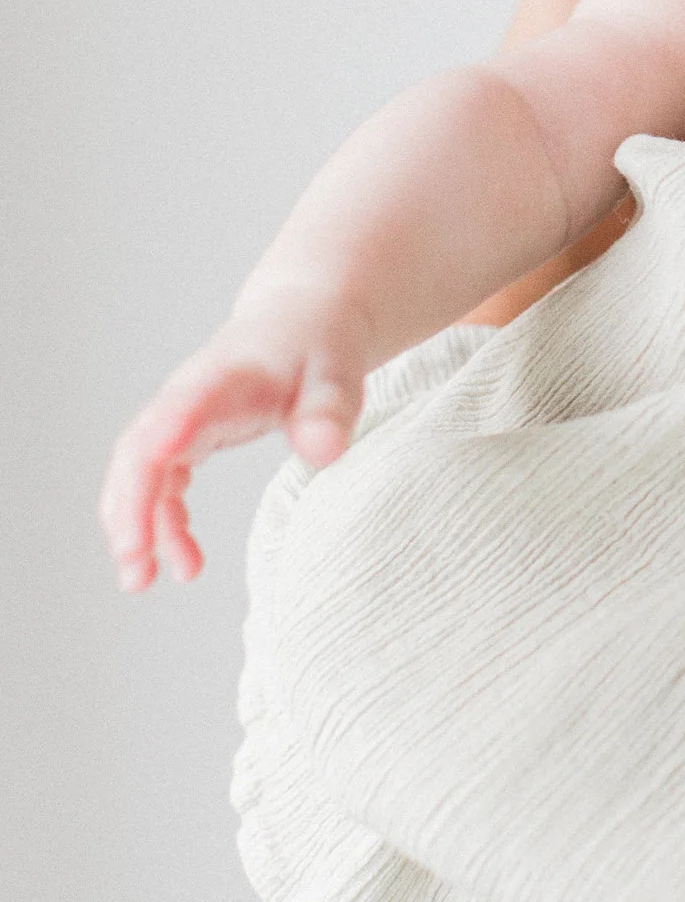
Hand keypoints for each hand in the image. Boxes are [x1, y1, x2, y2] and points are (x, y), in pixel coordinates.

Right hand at [99, 292, 367, 589]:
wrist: (305, 319)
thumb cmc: (320, 345)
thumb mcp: (336, 372)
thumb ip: (329, 410)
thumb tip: (325, 452)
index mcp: (222, 377)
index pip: (181, 408)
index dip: (163, 440)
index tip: (154, 477)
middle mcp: (188, 398)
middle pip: (139, 451)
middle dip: (130, 509)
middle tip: (135, 567)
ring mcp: (180, 418)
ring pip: (138, 475)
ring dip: (135, 526)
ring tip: (144, 582)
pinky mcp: (186, 437)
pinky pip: (159, 485)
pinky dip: (162, 525)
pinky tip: (185, 563)